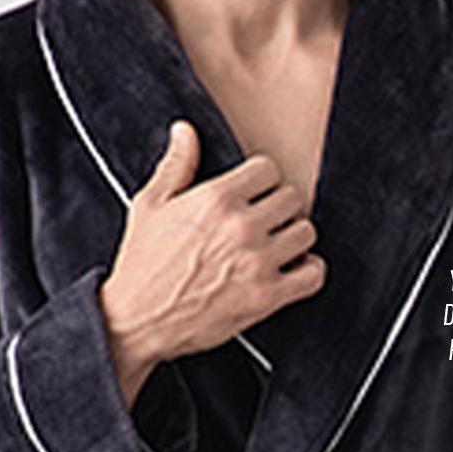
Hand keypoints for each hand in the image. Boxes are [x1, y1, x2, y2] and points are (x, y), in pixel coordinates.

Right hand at [97, 121, 326, 406]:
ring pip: (306, 232)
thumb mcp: (150, 205)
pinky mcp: (267, 297)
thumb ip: (176, 166)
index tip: (253, 195)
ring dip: (295, 237)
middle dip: (279, 207)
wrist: (138, 320)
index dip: (261, 181)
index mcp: (215, 198)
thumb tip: (186, 130)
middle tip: (264, 222)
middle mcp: (241, 226)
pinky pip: (314, 274)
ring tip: (276, 245)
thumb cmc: (142, 263)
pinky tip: (292, 269)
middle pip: (292, 198)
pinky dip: (309, 270)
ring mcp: (258, 263)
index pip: (268, 170)